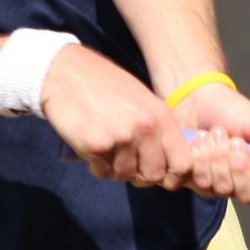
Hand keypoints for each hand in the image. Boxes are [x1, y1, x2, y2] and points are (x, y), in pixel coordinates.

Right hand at [41, 44, 192, 187]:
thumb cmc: (105, 86)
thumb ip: (158, 130)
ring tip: (106, 145)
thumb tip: (168, 166)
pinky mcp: (97, 145)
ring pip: (125, 175)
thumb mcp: (142, 100)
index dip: (173, 176)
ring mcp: (122, 138)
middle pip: (154, 176)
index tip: (160, 174)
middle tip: (126, 161)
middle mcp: (146, 127)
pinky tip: (91, 145)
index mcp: (161, 116)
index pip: (183, 163)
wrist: (67, 72)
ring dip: (115, 167)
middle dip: (140, 175)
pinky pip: (103, 173)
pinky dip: (97, 165)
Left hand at [173, 82, 249, 208]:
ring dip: (217, 157)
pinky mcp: (193, 181)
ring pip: (221, 189)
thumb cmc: (233, 111)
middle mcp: (242, 184)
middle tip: (234, 139)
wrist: (196, 98)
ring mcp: (217, 185)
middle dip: (238, 164)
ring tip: (215, 133)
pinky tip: (199, 139)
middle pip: (246, 196)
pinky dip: (200, 158)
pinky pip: (199, 183)